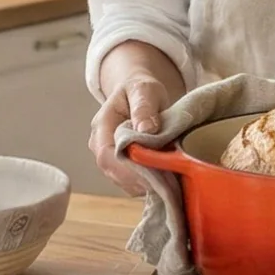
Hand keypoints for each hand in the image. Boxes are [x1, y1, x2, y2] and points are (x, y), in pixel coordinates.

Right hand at [88, 73, 170, 196]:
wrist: (140, 95)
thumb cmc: (140, 91)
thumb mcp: (144, 90)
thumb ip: (144, 107)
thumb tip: (145, 129)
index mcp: (101, 126)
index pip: (106, 154)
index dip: (127, 169)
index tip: (153, 173)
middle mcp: (101, 146)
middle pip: (114, 173)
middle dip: (141, 180)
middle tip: (170, 182)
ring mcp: (111, 159)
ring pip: (125, 182)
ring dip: (148, 185)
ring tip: (172, 181)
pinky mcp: (124, 168)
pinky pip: (135, 183)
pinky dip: (151, 185)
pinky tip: (169, 180)